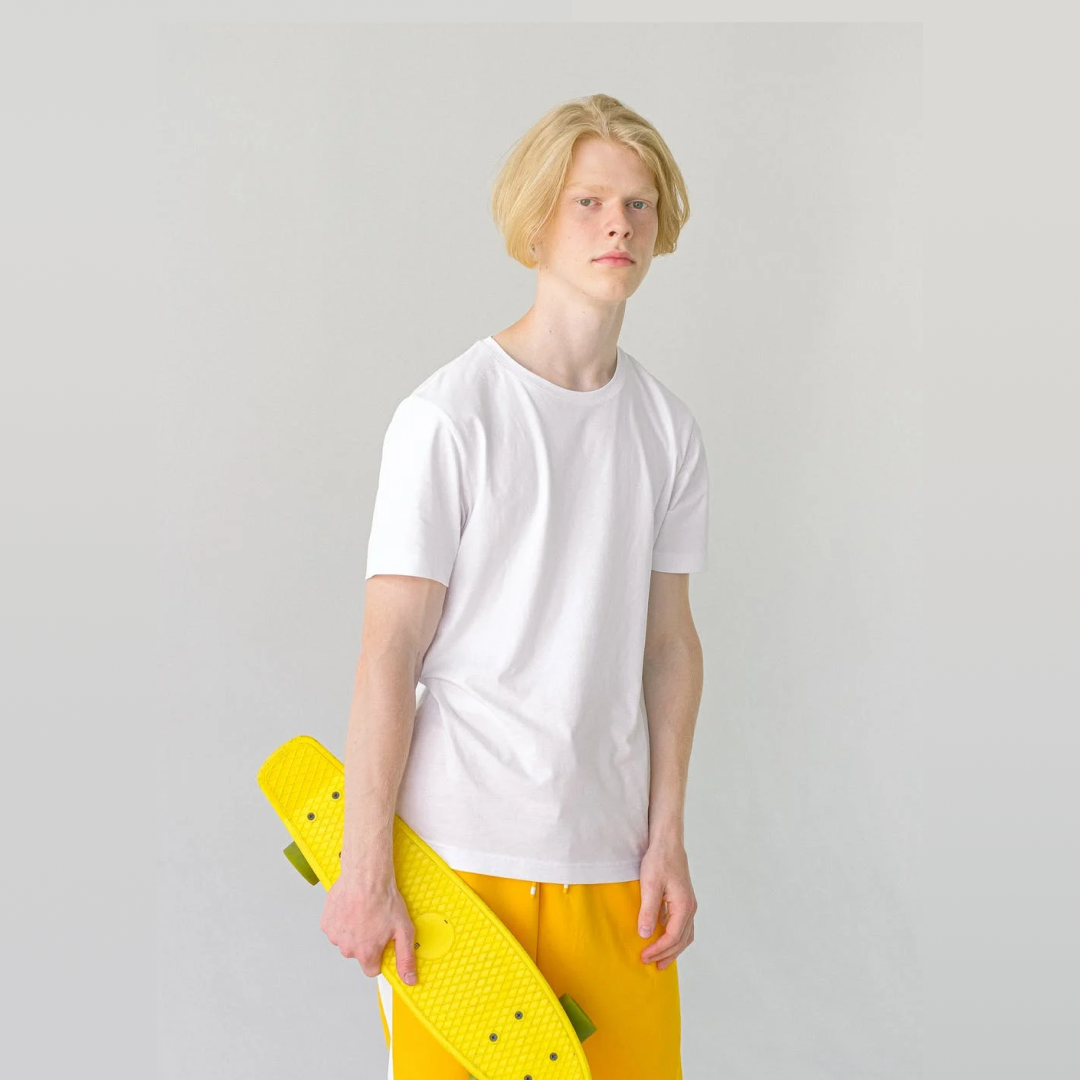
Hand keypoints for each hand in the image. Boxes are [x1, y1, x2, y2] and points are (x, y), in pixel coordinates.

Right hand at [320, 873, 418, 985]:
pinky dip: (343, 921)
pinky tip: (352, 909)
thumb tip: (409, 980)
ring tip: (363, 912)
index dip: (380, 956)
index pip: (372, 970)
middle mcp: (347, 948)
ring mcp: (335, 935)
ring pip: (346, 941)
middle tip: (375, 921)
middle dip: (367, 942)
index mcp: (366, 953)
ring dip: (354, 931)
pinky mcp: (326, 922)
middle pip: (359, 954)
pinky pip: (336, 928)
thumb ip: (405, 958)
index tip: (383, 942)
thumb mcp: (404, 929)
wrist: (366, 875)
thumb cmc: (384, 899)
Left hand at [637, 839, 696, 970]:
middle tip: (649, 964)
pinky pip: (682, 926)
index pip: (673, 937)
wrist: (668, 842)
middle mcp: (690, 908)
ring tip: (660, 961)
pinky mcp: (684, 900)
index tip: (643, 956)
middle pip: (681, 940)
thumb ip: (648, 910)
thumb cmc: (659, 860)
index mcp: (684, 906)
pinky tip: (663, 938)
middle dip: (666, 954)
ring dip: (673, 949)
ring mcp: (689, 904)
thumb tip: (646, 935)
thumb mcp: (650, 885)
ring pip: (685, 935)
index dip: (658, 950)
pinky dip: (675, 938)